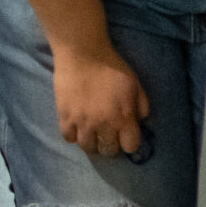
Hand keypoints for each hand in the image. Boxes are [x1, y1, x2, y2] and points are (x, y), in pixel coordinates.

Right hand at [51, 42, 148, 156]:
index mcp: (123, 116)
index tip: (126, 137)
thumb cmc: (113, 68)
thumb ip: (141, 106)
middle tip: (110, 138)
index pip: (130, 146)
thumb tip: (141, 122)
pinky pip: (69, 139)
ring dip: (93, 144)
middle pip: (108, 151)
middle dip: (111, 147)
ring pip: (87, 148)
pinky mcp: (64, 118)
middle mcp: (103, 124)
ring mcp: (82, 123)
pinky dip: (74, 136)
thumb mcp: (135, 84)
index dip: (130, 143)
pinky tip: (79, 127)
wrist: (84, 56)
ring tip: (95, 136)